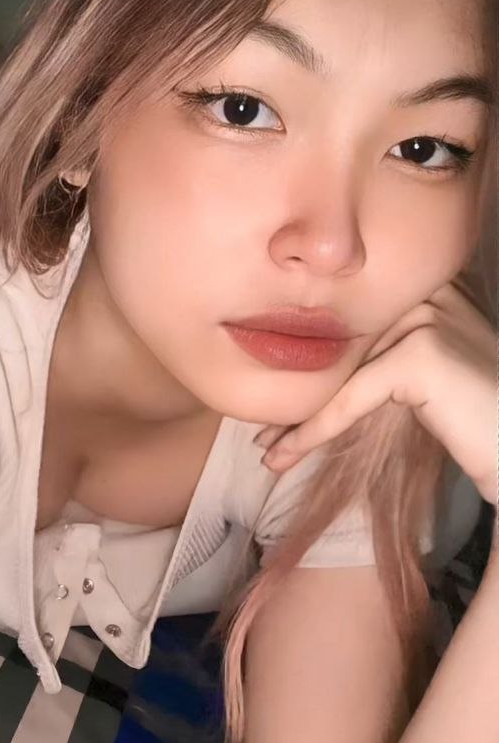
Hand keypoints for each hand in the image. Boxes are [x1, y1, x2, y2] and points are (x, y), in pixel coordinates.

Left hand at [257, 281, 497, 508]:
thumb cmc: (481, 422)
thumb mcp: (427, 378)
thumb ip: (386, 358)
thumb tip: (318, 376)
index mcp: (431, 286)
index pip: (354, 327)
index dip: (315, 369)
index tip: (279, 409)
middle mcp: (430, 291)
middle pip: (344, 348)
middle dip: (302, 396)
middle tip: (265, 434)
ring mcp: (427, 317)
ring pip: (341, 374)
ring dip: (299, 419)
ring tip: (268, 451)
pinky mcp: (421, 354)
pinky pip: (351, 397)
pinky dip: (315, 430)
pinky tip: (284, 456)